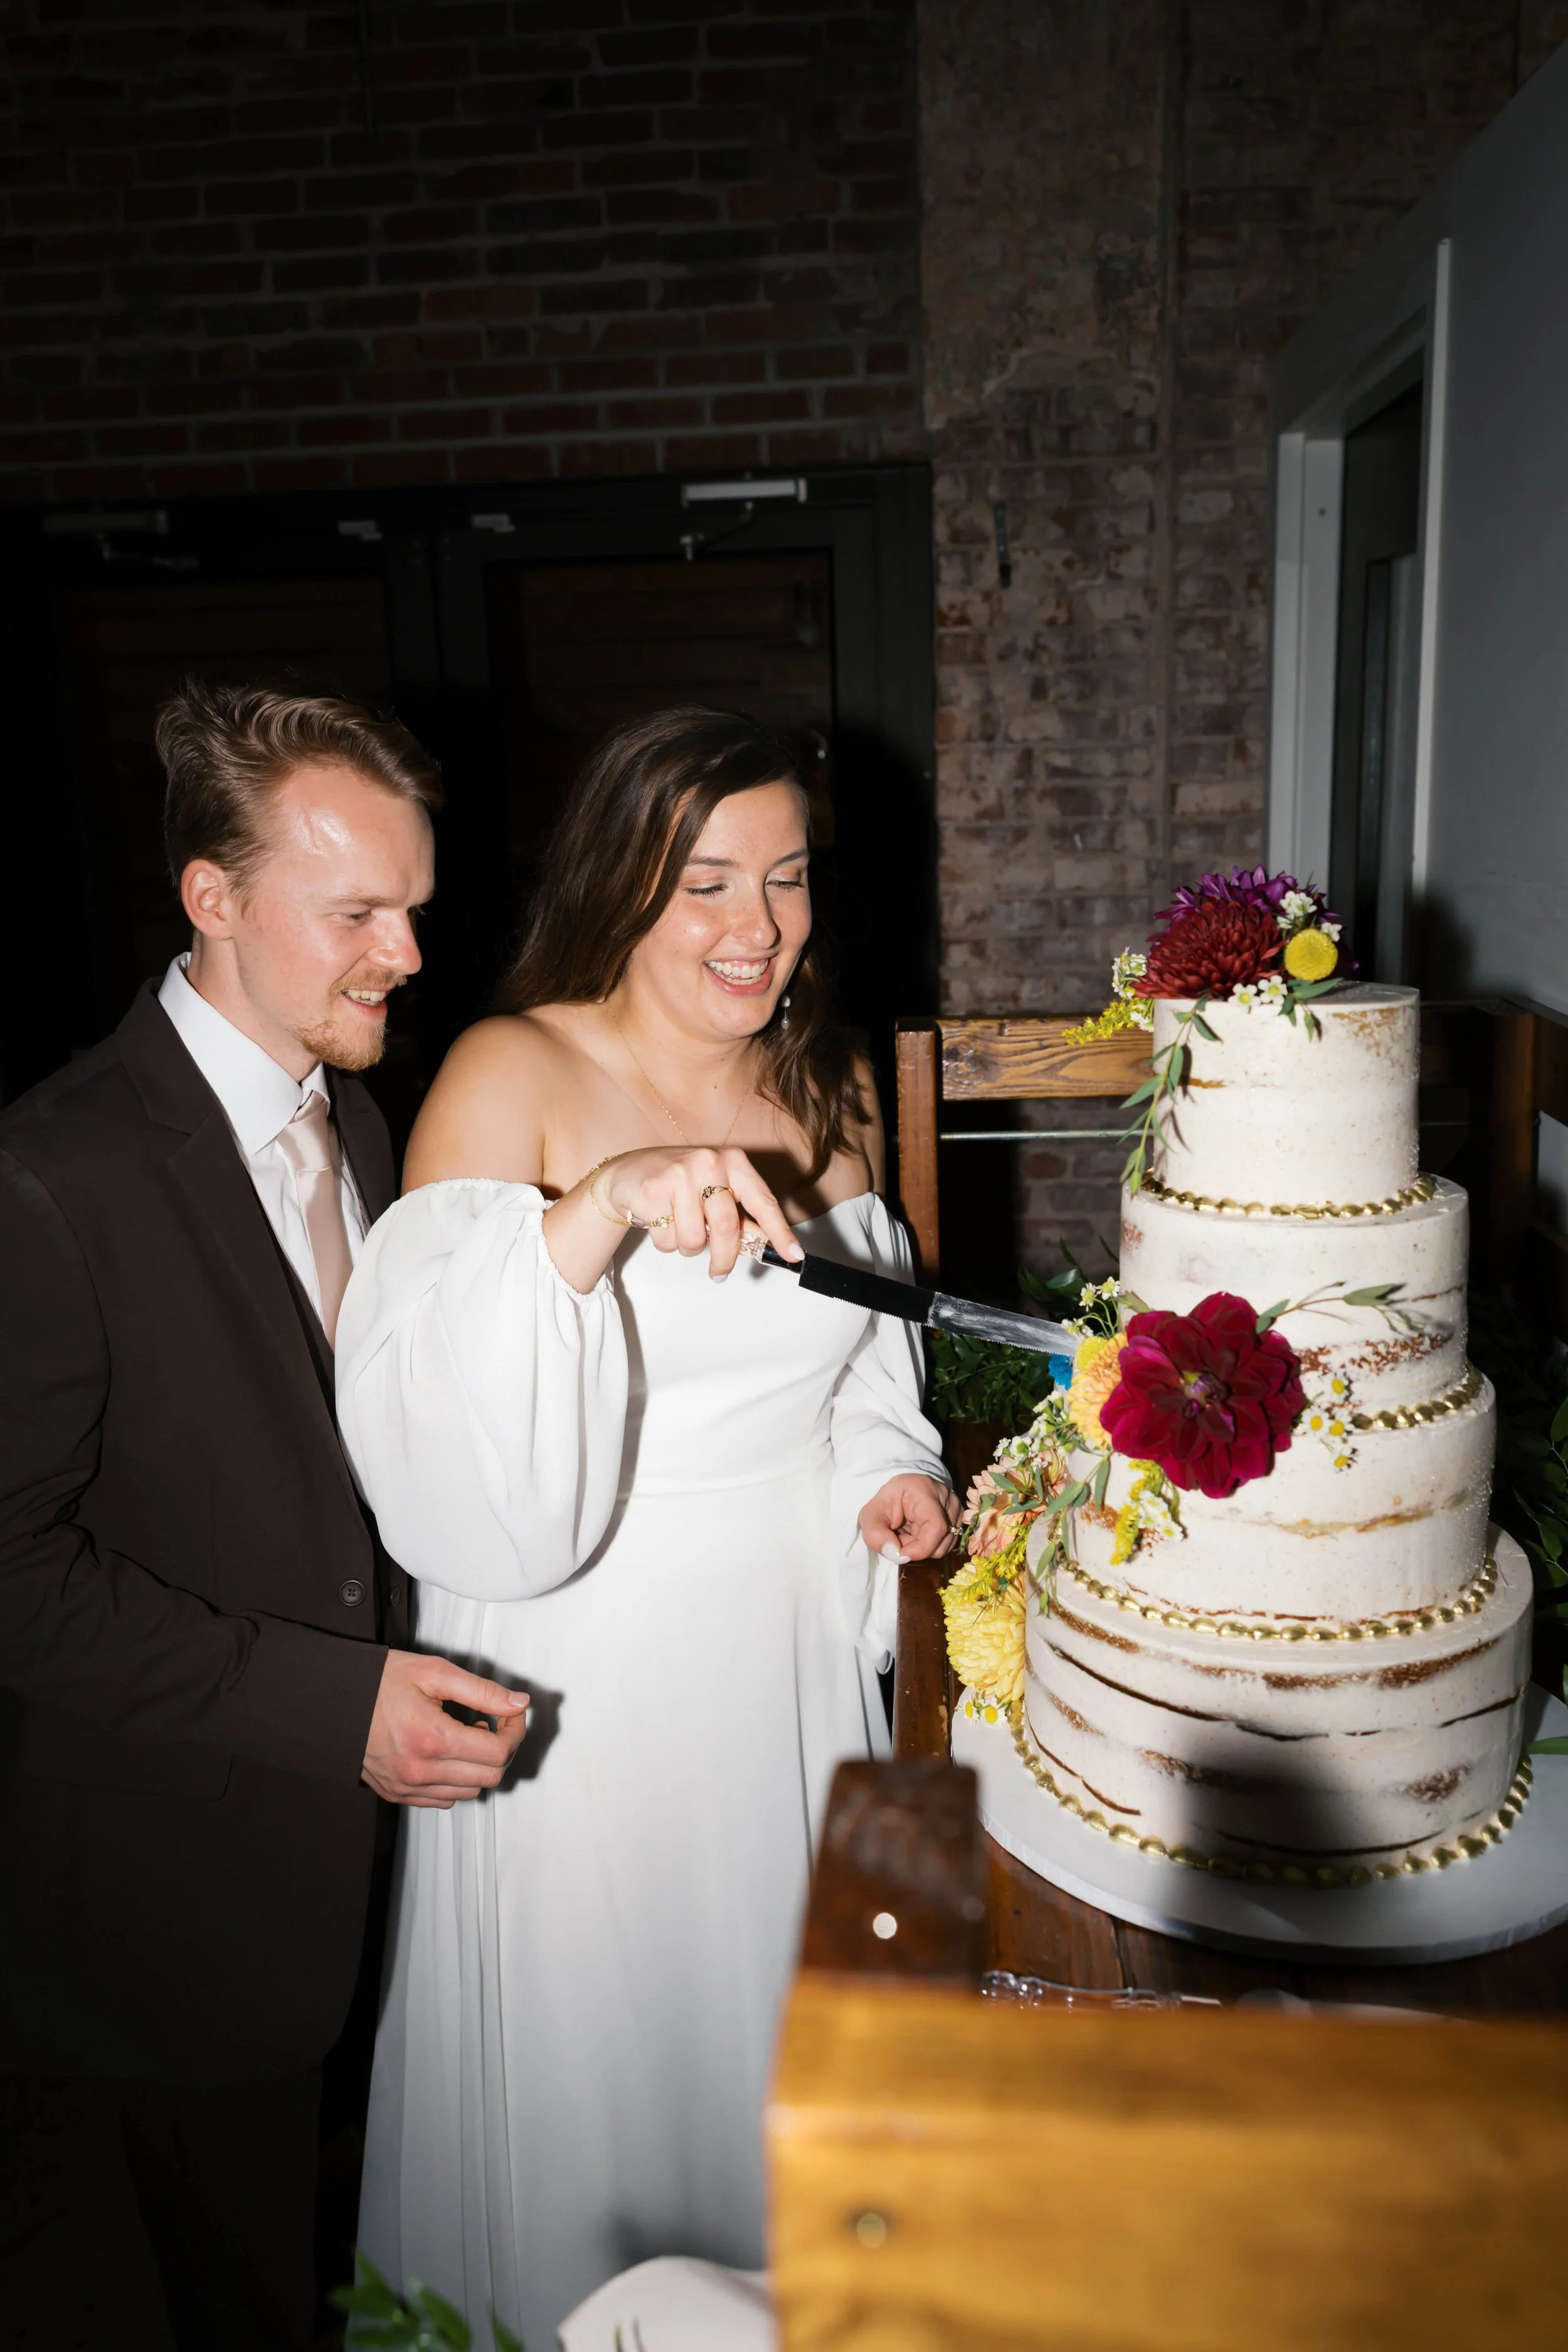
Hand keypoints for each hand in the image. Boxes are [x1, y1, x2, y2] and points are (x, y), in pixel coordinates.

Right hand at [362, 1651, 529, 1808]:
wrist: (334, 1700)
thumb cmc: (380, 1682)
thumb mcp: (435, 1673)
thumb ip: (482, 1691)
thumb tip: (518, 1703)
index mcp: (432, 1739)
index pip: (498, 1752)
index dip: (515, 1731)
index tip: (510, 1714)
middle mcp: (419, 1771)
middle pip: (489, 1776)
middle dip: (502, 1749)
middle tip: (493, 1723)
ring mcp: (407, 1787)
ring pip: (470, 1791)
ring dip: (479, 1766)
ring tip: (465, 1735)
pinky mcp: (397, 1794)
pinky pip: (444, 1799)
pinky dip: (456, 1780)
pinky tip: (447, 1753)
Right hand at [598, 1145, 802, 1278]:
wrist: (627, 1174)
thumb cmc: (678, 1184)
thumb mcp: (714, 1190)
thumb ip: (739, 1214)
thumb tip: (765, 1243)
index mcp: (733, 1161)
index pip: (762, 1202)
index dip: (780, 1232)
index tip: (794, 1255)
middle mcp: (709, 1163)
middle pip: (727, 1227)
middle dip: (725, 1259)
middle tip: (719, 1274)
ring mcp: (679, 1175)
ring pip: (695, 1240)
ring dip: (688, 1248)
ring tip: (679, 1229)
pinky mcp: (653, 1191)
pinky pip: (668, 1240)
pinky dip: (666, 1243)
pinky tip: (659, 1222)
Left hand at [858, 1474, 960, 1563]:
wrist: (898, 1493)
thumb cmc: (885, 1503)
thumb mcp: (870, 1516)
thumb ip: (876, 1535)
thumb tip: (897, 1554)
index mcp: (924, 1490)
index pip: (936, 1526)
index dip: (920, 1548)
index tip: (901, 1553)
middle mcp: (946, 1497)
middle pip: (941, 1541)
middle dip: (917, 1548)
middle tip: (900, 1537)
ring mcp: (955, 1508)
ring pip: (945, 1546)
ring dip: (923, 1548)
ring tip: (908, 1534)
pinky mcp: (958, 1519)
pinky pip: (947, 1544)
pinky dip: (930, 1546)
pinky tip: (918, 1534)